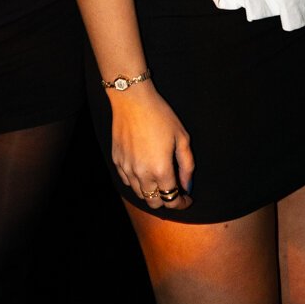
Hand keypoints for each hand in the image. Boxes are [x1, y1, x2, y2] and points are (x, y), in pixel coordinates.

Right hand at [110, 83, 194, 212]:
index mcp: (161, 170)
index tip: (187, 199)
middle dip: (166, 200)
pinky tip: (144, 171)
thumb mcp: (182, 138)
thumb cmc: (160, 116)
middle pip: (154, 203)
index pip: (172, 200)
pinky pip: (127, 181)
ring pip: (139, 194)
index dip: (182, 204)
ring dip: (151, 192)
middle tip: (174, 190)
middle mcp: (142, 174)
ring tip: (159, 180)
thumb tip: (186, 186)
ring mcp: (127, 168)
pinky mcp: (117, 161)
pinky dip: (137, 182)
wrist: (132, 100)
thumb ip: (187, 166)